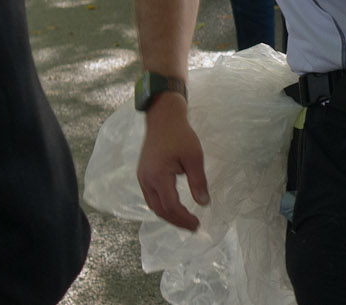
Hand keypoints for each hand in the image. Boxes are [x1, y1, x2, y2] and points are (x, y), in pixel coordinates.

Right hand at [136, 95, 208, 230]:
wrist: (162, 119)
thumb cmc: (180, 135)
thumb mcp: (194, 157)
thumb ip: (198, 181)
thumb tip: (204, 203)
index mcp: (158, 176)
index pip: (170, 206)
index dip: (184, 218)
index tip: (198, 224)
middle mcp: (146, 180)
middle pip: (159, 210)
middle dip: (176, 221)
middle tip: (193, 227)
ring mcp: (142, 178)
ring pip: (153, 205)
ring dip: (169, 216)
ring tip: (186, 221)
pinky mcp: (143, 175)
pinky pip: (151, 197)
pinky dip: (163, 207)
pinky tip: (175, 208)